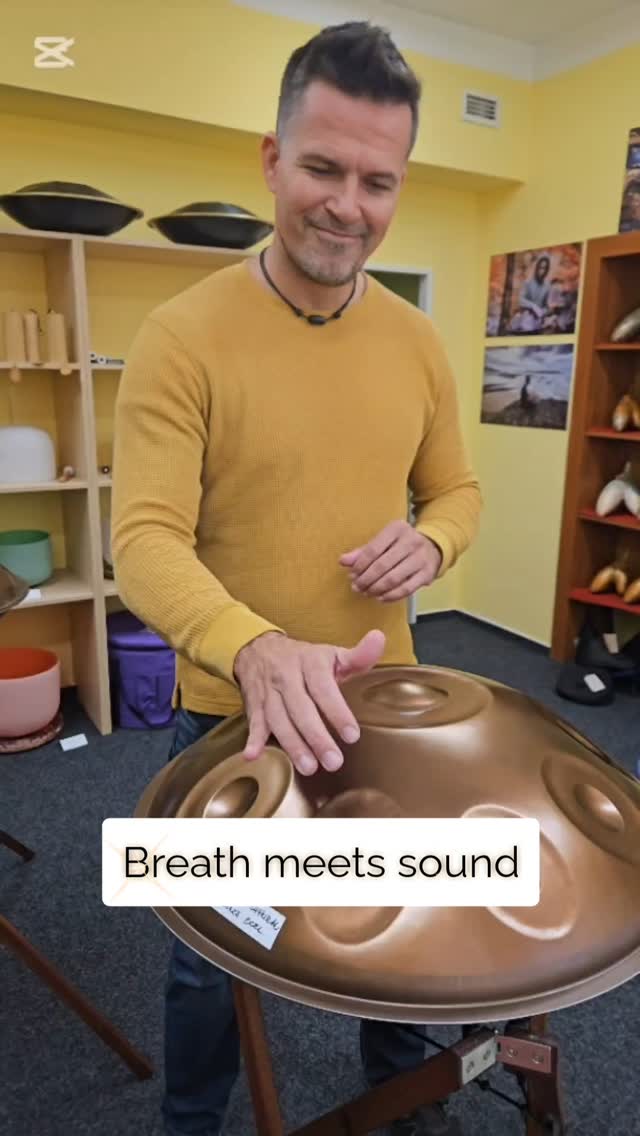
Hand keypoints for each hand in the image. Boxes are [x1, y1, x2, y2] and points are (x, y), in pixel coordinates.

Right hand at [233, 629, 384, 775]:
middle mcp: (287, 676)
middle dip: (316, 737)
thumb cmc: (303, 659)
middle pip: (301, 709)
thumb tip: (379, 638)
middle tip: (333, 761)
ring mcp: (269, 692)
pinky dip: (253, 739)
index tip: (352, 735)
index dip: (337, 712)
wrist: (258, 649)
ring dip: (292, 744)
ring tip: (309, 766)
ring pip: (278, 719)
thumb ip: (359, 655)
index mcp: (310, 662)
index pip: (324, 689)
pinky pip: (254, 722)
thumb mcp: (331, 654)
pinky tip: (254, 754)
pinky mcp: (255, 705)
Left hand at [339, 520, 441, 601]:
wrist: (432, 547)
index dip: (360, 565)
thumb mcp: (384, 541)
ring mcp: (421, 558)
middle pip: (382, 565)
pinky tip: (381, 597)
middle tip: (357, 587)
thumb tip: (343, 561)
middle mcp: (411, 541)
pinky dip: (391, 596)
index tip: (352, 574)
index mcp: (397, 529)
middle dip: (366, 579)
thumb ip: (363, 551)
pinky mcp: (427, 574)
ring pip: (393, 578)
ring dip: (376, 589)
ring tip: (366, 593)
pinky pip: (406, 589)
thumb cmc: (401, 544)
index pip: (373, 549)